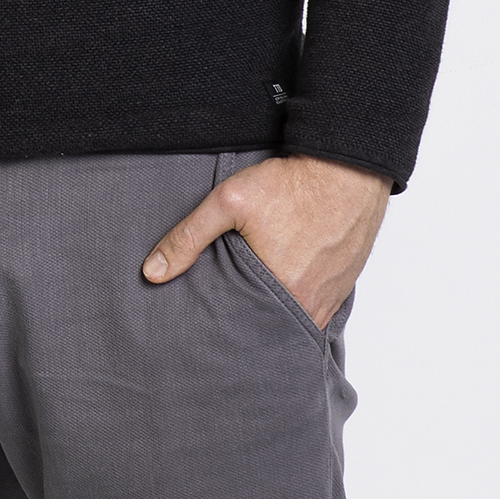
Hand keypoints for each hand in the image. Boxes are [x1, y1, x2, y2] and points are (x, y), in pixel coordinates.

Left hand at [142, 155, 389, 328]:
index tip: (206, 328)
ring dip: (272, 315)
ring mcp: (332, 297)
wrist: (347, 168)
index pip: (245, 330)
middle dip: (246, 325)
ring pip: (294, 319)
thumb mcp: (228, 203)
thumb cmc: (291, 184)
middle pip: (270, 328)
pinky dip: (296, 304)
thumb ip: (188, 238)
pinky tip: (278, 291)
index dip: (224, 328)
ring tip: (247, 306)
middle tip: (222, 322)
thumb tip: (152, 273)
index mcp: (284, 293)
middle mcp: (311, 304)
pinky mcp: (343, 286)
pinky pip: (315, 308)